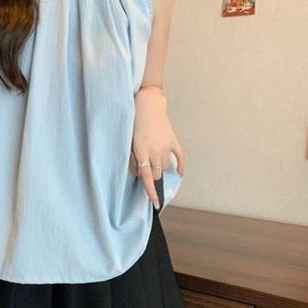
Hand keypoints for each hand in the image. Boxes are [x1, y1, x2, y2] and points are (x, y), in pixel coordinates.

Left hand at [130, 87, 184, 208]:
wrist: (147, 104)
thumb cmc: (132, 122)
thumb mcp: (127, 142)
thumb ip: (132, 159)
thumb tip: (138, 174)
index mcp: (141, 152)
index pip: (147, 178)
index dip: (151, 192)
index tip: (156, 203)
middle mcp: (155, 151)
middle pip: (157, 174)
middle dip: (153, 177)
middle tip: (147, 173)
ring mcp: (165, 146)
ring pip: (166, 167)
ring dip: (161, 169)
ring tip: (154, 163)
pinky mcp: (173, 140)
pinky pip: (179, 157)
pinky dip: (179, 166)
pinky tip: (179, 172)